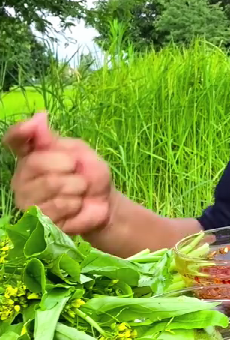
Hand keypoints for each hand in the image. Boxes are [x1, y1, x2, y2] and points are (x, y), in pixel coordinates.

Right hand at [3, 112, 113, 235]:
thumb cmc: (90, 174)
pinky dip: (76, 203)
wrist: (105, 204)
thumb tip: (37, 117)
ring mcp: (27, 202)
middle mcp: (22, 178)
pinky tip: (77, 206)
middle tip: (78, 172)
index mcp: (31, 156)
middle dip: (68, 165)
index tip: (33, 127)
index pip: (15, 140)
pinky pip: (59, 206)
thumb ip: (54, 139)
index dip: (20, 132)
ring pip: (51, 185)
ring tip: (80, 190)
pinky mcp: (39, 222)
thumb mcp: (79, 151)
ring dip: (76, 186)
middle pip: (36, 163)